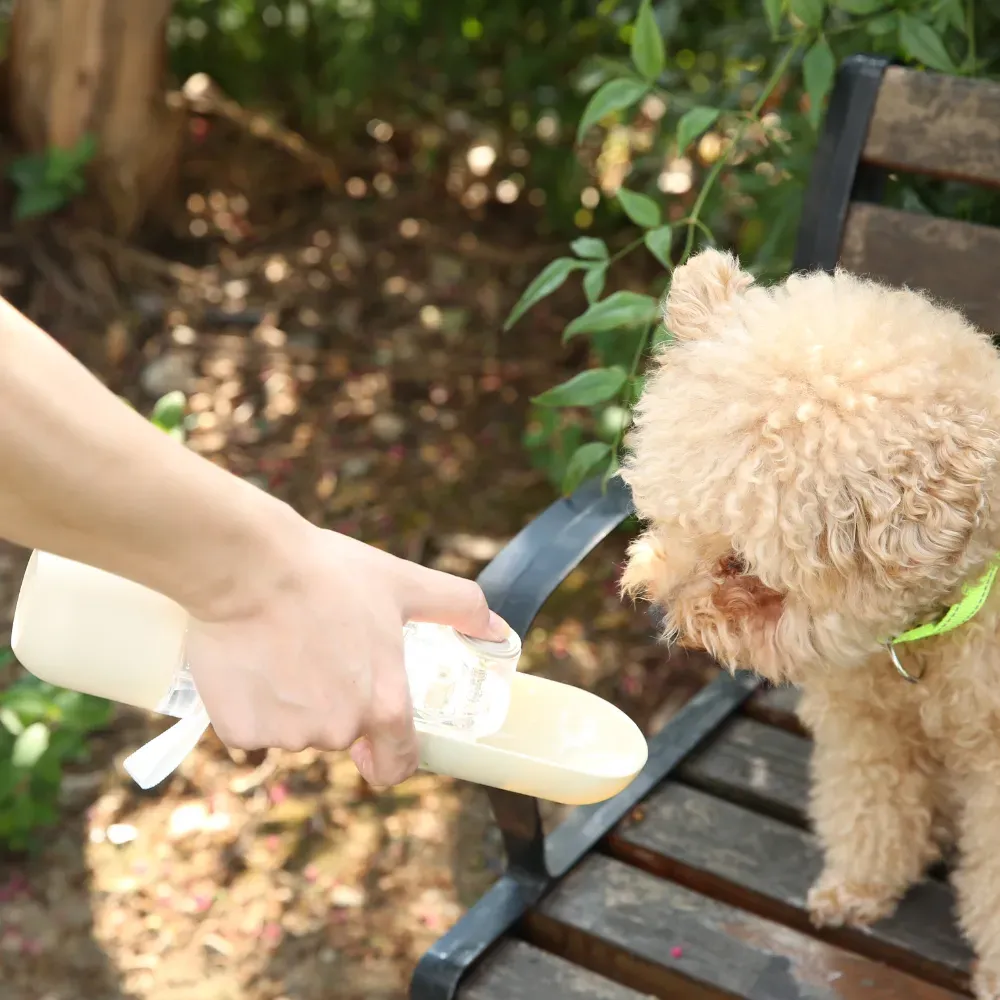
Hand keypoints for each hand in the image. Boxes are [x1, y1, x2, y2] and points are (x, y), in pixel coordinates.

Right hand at [184, 522, 507, 786]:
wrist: (247, 565)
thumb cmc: (328, 573)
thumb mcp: (403, 584)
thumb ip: (459, 609)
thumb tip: (499, 629)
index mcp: (383, 705)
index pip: (397, 765)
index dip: (390, 753)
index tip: (377, 734)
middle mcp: (338, 730)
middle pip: (341, 736)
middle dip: (333, 704)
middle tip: (321, 653)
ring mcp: (286, 734)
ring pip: (293, 730)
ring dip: (290, 702)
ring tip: (282, 647)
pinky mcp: (238, 730)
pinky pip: (249, 727)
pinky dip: (249, 704)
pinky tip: (250, 661)